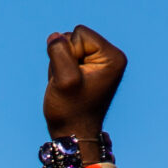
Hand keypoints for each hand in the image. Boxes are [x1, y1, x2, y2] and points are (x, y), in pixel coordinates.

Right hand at [43, 24, 126, 147]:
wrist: (74, 134)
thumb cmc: (71, 110)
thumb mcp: (64, 79)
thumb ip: (59, 52)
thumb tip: (55, 36)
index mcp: (112, 56)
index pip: (79, 33)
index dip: (68, 53)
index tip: (73, 77)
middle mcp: (110, 56)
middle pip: (74, 38)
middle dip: (64, 59)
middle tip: (68, 83)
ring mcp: (100, 63)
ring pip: (68, 48)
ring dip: (61, 66)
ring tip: (68, 87)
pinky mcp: (90, 69)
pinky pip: (67, 58)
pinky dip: (62, 71)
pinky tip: (68, 87)